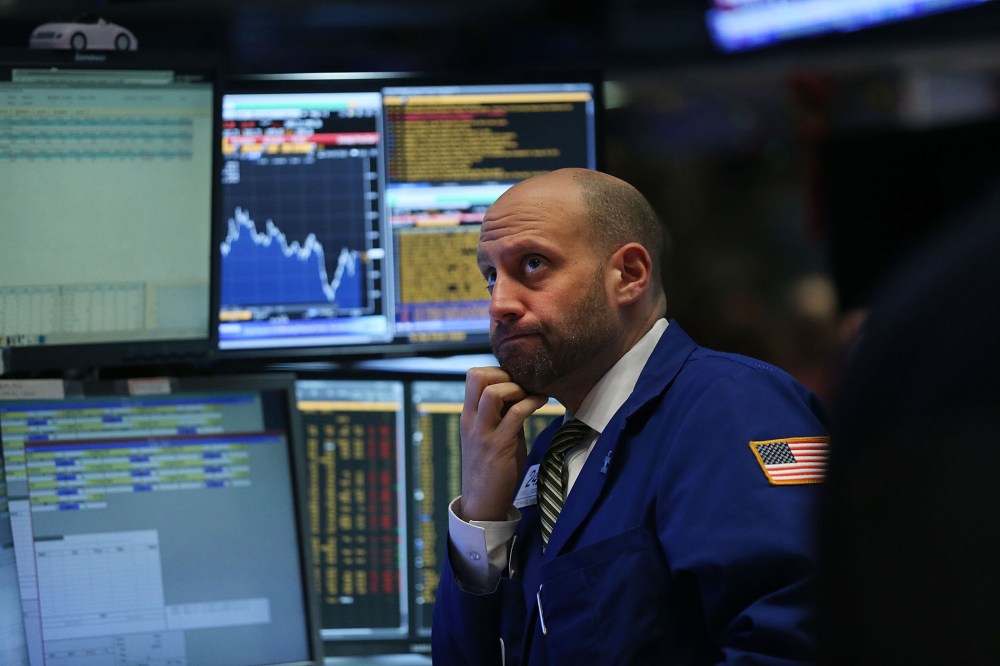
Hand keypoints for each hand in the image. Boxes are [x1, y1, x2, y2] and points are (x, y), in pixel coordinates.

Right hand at [459, 366, 548, 521]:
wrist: (481, 503)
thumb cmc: (491, 468)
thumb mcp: (493, 434)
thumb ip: (503, 414)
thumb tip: (523, 392)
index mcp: (468, 415)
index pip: (474, 376)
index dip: (497, 371)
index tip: (517, 379)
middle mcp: (471, 420)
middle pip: (477, 376)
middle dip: (504, 373)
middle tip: (523, 384)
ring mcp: (483, 432)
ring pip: (493, 393)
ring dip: (516, 388)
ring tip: (531, 393)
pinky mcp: (498, 446)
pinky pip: (515, 414)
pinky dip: (531, 403)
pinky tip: (542, 402)